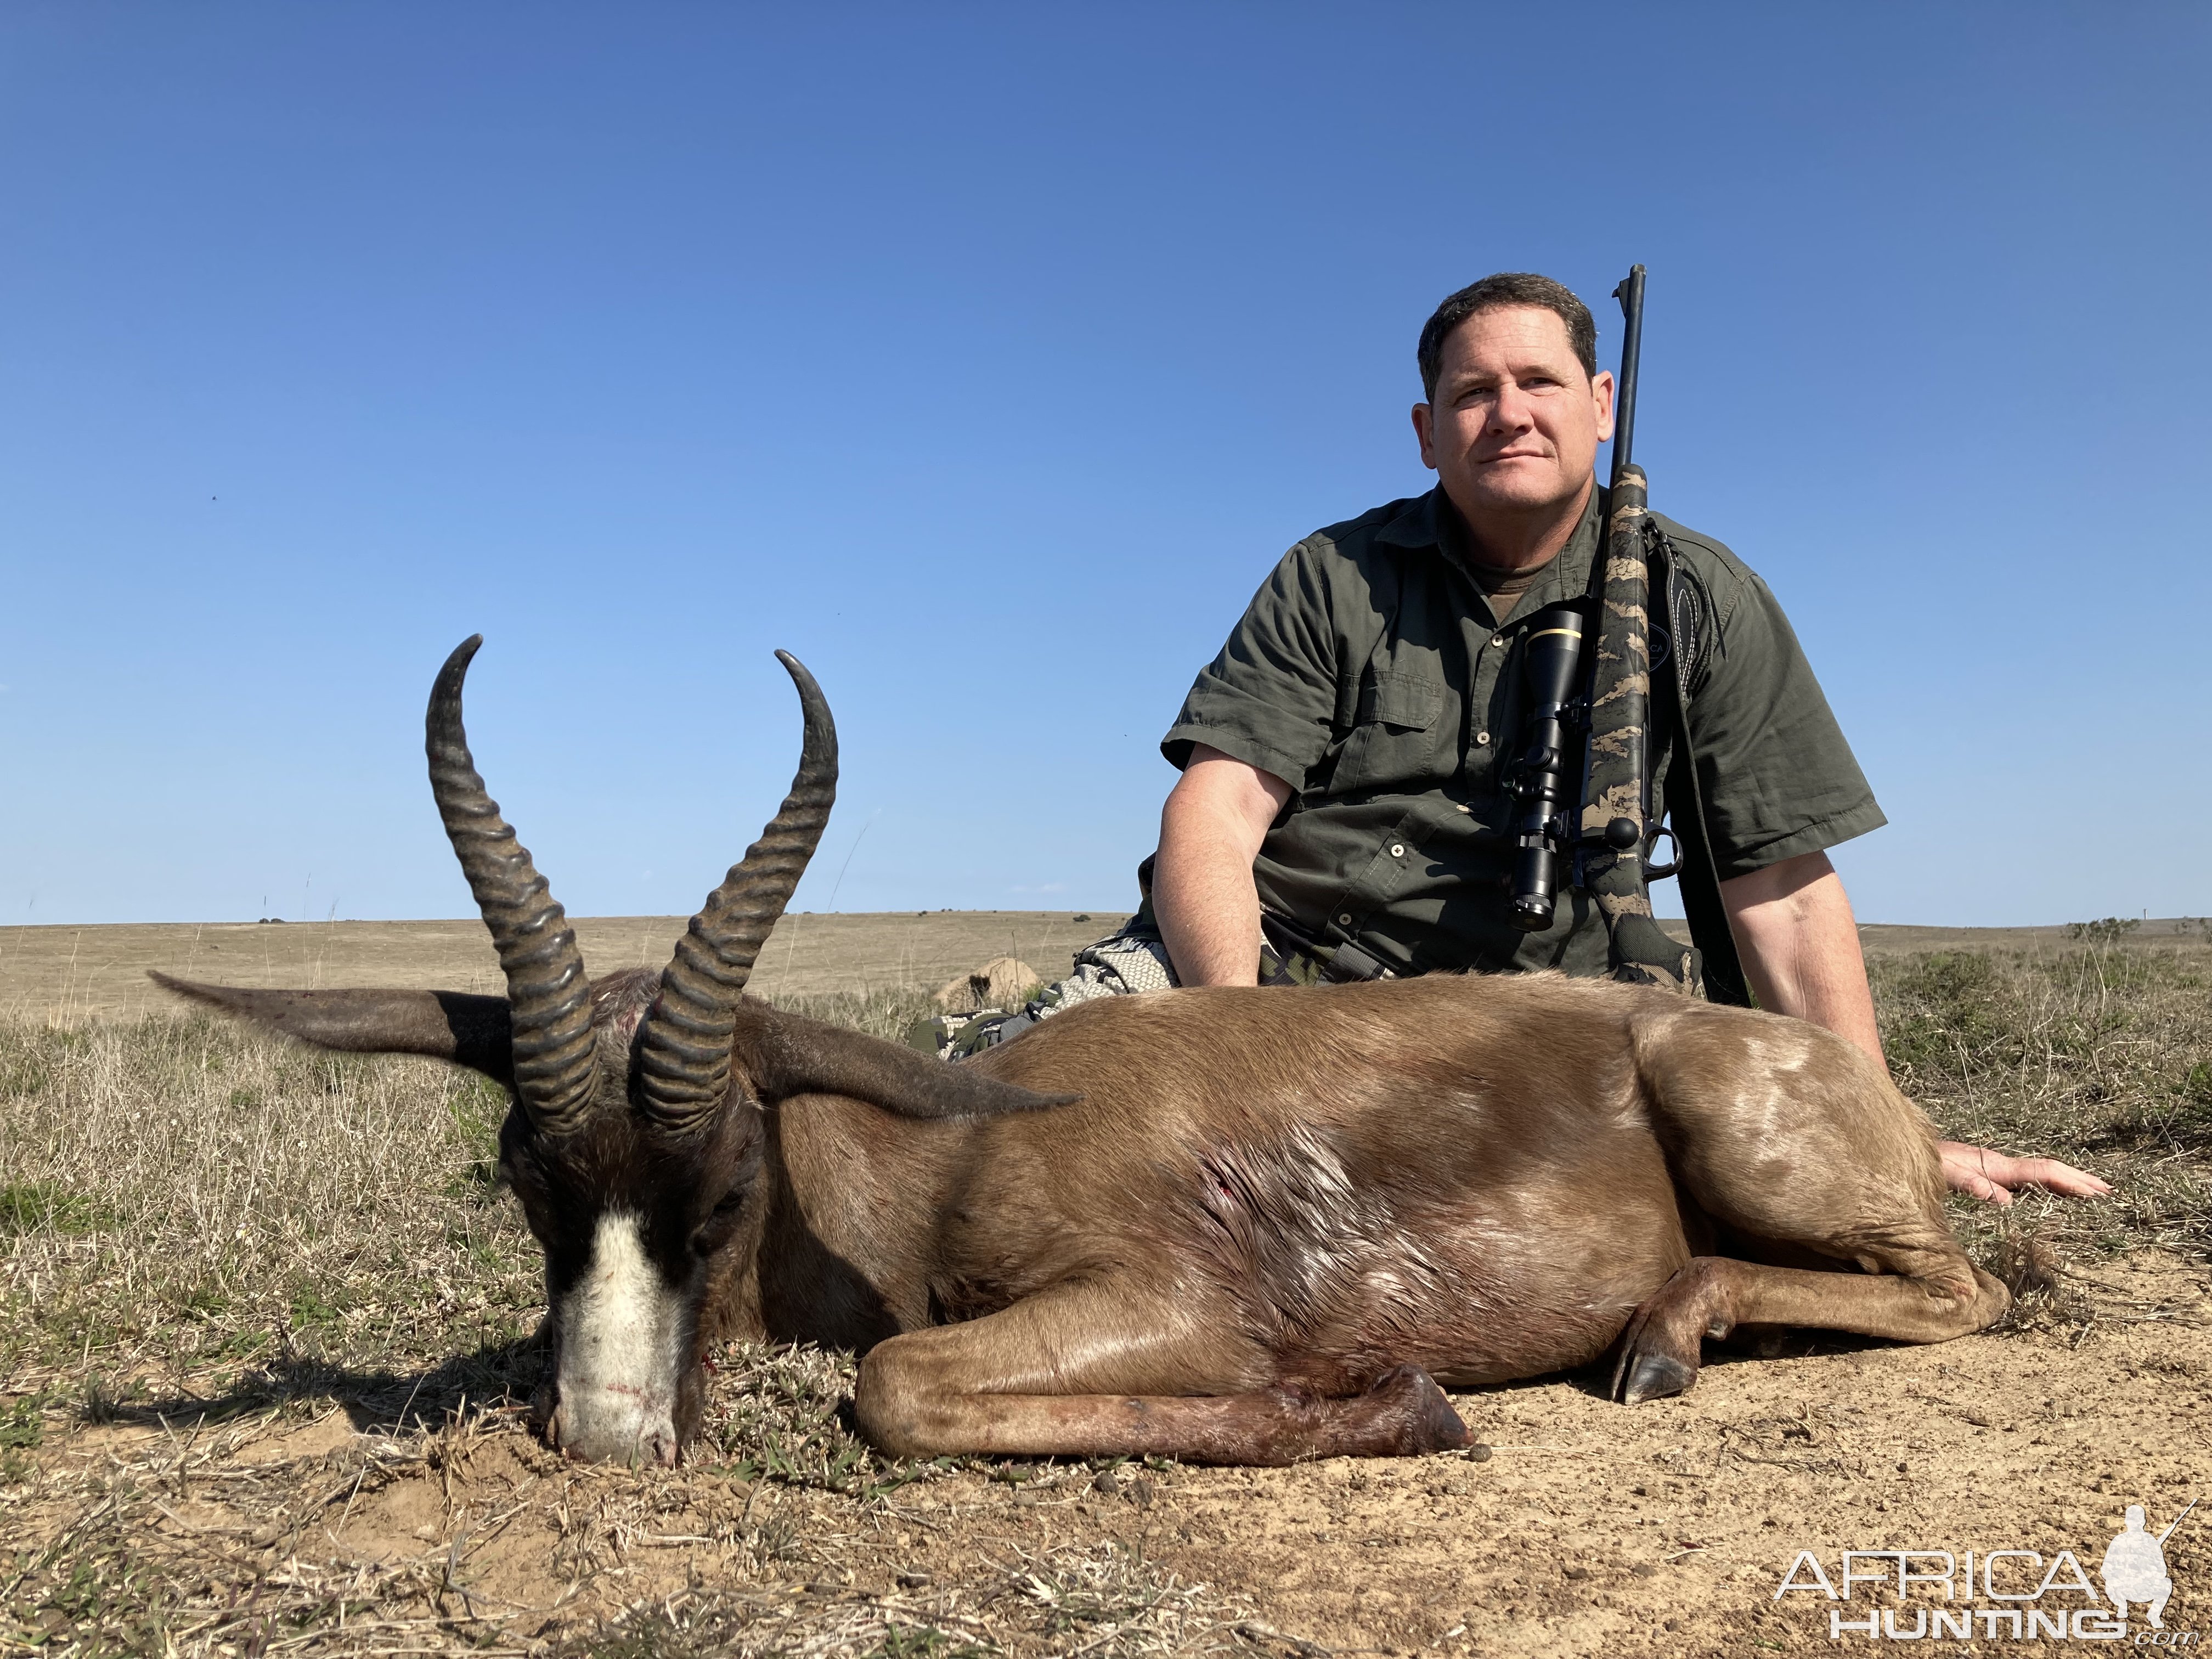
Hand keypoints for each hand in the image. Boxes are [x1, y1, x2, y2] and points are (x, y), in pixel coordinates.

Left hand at [1938, 1140, 2111, 1205]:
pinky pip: (2028, 1177)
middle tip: (2109, 1191)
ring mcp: (1997, 1167)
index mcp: (1997, 1165)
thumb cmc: (1925, 1162)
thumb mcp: (1945, 1175)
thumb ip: (1972, 1184)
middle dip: (2079, 1179)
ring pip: (2041, 1172)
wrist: (1907, 1146)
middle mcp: (2002, 1164)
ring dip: (2068, 1180)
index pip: (2042, 1173)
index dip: (2070, 1182)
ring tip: (2094, 1191)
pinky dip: (2049, 1183)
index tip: (2096, 1192)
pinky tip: (2055, 1192)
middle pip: (2048, 1169)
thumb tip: (2005, 1201)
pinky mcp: (1990, 1172)